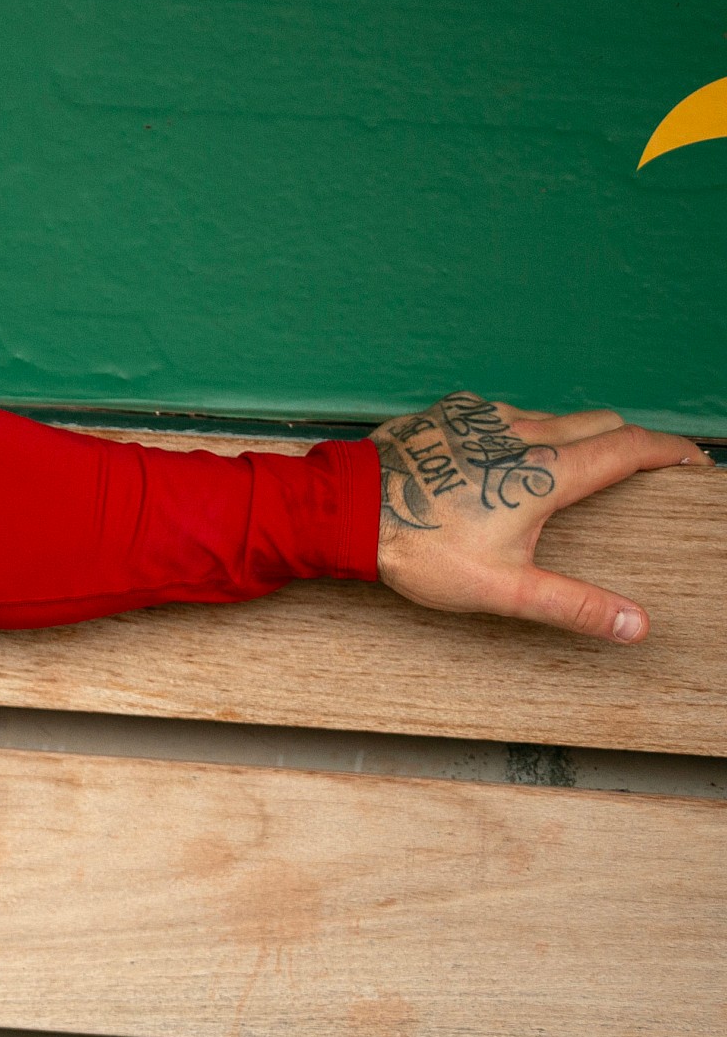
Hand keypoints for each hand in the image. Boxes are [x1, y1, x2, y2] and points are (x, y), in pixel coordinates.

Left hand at [370, 393, 707, 641]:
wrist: (345, 509)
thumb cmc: (420, 551)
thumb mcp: (503, 589)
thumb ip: (574, 605)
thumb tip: (636, 624)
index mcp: (546, 471)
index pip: (630, 448)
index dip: (670, 452)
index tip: (694, 460)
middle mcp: (521, 431)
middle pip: (599, 423)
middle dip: (626, 444)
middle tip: (637, 471)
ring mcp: (482, 416)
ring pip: (550, 415)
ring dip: (570, 437)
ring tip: (570, 472)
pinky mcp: (449, 411)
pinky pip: (502, 414)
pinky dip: (520, 431)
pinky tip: (504, 462)